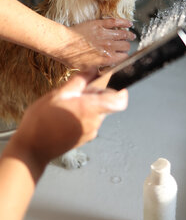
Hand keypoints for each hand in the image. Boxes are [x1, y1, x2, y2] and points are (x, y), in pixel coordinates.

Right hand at [8, 73, 127, 168]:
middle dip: (96, 95)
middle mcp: (95, 122)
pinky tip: (65, 115)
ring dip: (88, 105)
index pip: (120, 101)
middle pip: (106, 104)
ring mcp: (90, 132)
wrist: (32, 149)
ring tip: (67, 104)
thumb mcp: (58, 94)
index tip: (109, 84)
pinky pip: (90, 122)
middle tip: (77, 92)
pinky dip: (83, 115)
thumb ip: (79, 81)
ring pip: (97, 113)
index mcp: (91, 109)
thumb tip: (93, 70)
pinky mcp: (84, 139)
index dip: (120, 91)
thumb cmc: (42, 121)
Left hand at [55, 18, 135, 69]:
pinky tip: (129, 23)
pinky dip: (123, 22)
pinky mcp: (99, 24)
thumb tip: (106, 71)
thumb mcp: (86, 69)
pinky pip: (115, 22)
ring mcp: (104, 34)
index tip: (125, 57)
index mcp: (106, 58)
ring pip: (123, 34)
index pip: (123, 58)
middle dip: (127, 47)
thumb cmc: (72, 57)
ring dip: (129, 35)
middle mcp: (108, 46)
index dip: (125, 57)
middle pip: (125, 46)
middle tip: (127, 46)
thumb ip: (99, 69)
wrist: (63, 44)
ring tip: (132, 36)